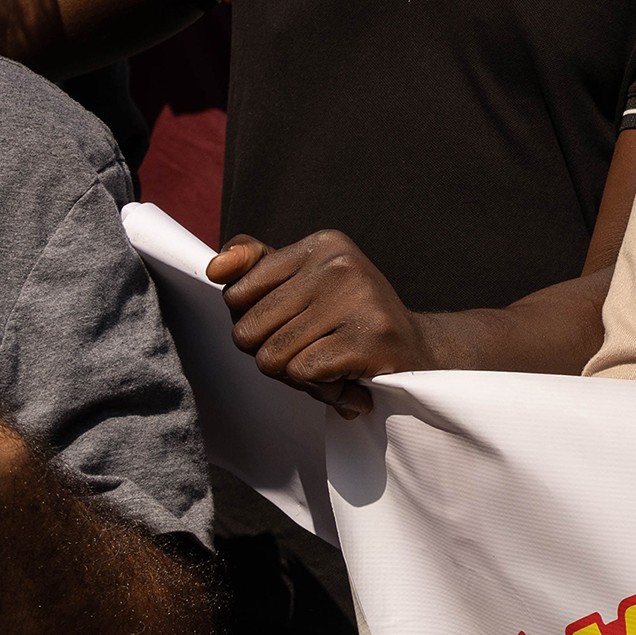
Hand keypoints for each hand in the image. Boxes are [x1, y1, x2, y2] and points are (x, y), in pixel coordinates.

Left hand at [208, 232, 434, 418]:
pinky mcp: (368, 337)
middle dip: (272, 355)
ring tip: (332, 366)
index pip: (236, 293)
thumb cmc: (350, 322)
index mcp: (322, 244)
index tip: (296, 325)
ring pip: (271, 358)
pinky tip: (347, 382)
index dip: (255, 324)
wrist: (419, 355)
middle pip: (247, 330)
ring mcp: (356, 298)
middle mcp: (338, 264)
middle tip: (313, 352)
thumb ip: (255, 267)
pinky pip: (303, 373)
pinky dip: (321, 390)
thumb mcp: (303, 285)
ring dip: (297, 378)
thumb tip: (216, 268)